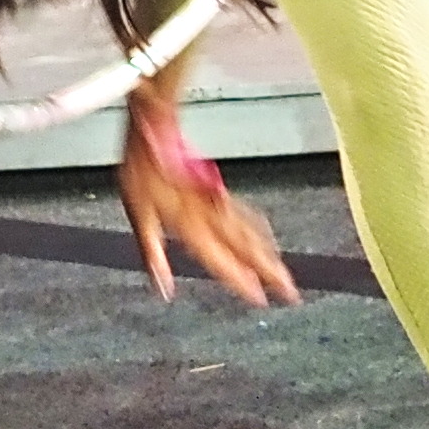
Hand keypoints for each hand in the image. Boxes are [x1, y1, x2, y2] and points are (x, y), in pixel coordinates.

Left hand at [120, 104, 297, 306]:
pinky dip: (258, 230)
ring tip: (282, 270)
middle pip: (247, 248)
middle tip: (290, 291)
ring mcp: (217, 200)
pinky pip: (244, 215)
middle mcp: (210, 215)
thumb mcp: (138, 215)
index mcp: (190, 225)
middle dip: (270, 271)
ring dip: (267, 252)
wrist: (157, 129)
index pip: (221, 261)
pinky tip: (264, 233)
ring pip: (250, 231)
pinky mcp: (216, 188)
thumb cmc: (143, 169)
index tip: (261, 299)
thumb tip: (161, 287)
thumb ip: (152, 252)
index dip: (241, 281)